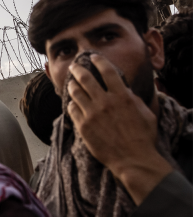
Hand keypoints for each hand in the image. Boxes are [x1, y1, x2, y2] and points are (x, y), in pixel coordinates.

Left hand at [67, 54, 171, 204]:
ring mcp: (92, 114)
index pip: (107, 71)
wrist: (133, 159)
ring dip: (72, 85)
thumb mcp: (145, 112)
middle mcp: (104, 102)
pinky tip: (72, 103)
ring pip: (75, 92)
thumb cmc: (143, 137)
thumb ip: (132, 98)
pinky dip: (71, 104)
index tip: (93, 56)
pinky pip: (72, 110)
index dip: (98, 61)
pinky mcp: (83, 126)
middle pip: (85, 78)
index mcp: (121, 96)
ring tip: (71, 83)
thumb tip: (124, 89)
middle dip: (78, 69)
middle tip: (74, 66)